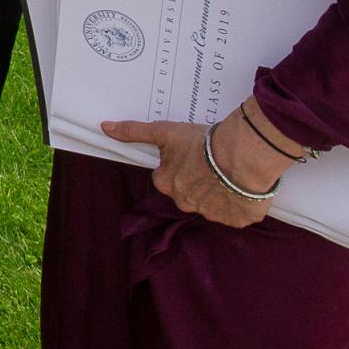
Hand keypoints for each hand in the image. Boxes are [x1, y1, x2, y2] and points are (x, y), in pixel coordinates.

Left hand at [100, 112, 283, 227]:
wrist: (241, 157)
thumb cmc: (201, 143)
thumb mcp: (164, 132)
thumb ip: (134, 131)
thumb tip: (105, 127)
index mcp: (167, 184)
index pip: (166, 178)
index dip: (179, 166)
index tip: (191, 157)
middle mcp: (186, 203)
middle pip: (188, 192)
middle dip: (197, 180)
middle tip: (211, 163)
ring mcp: (211, 214)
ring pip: (213, 203)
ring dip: (219, 191)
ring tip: (230, 172)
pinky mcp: (236, 220)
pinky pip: (235, 214)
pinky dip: (239, 202)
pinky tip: (242, 185)